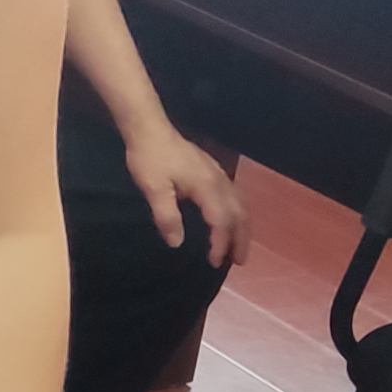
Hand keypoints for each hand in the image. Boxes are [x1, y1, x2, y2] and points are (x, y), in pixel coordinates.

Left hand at [122, 125, 245, 266]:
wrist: (150, 129)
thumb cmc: (149, 159)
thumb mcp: (154, 189)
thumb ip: (167, 216)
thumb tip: (177, 243)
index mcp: (207, 187)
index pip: (221, 221)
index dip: (220, 243)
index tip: (214, 262)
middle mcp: (220, 181)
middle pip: (239, 214)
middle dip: (240, 239)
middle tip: (239, 262)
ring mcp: (219, 174)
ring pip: (240, 205)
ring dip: (242, 228)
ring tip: (238, 248)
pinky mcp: (214, 171)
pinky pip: (235, 196)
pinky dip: (237, 214)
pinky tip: (231, 221)